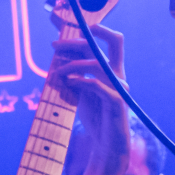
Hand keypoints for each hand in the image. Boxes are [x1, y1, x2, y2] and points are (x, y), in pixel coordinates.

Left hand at [48, 23, 129, 174]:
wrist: (107, 145)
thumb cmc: (96, 117)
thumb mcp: (81, 90)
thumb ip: (74, 74)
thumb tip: (58, 58)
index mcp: (113, 69)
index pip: (109, 40)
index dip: (90, 30)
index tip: (61, 36)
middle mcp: (119, 74)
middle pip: (112, 41)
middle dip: (81, 39)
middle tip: (54, 45)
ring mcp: (119, 86)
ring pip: (96, 63)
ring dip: (71, 65)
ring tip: (56, 74)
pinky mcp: (116, 101)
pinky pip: (96, 84)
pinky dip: (78, 81)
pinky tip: (67, 84)